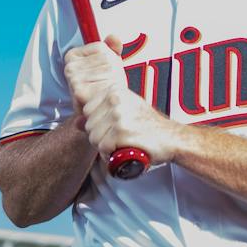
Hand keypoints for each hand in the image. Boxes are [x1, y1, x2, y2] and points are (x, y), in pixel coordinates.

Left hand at [64, 36, 182, 167]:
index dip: (97, 123)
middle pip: (88, 125)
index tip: (114, 127)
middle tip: (120, 138)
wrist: (171, 138)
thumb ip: (99, 115)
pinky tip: (124, 151)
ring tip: (122, 144)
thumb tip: (75, 122)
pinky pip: (103, 148)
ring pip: (94, 138)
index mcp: (115, 91)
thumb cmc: (148, 126)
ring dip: (105, 147)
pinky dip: (110, 155)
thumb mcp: (124, 112)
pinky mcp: (121, 133)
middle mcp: (116, 100)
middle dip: (100, 137)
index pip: (87, 109)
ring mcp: (119, 116)